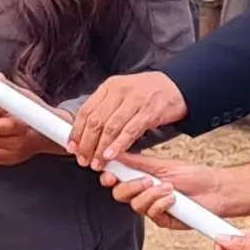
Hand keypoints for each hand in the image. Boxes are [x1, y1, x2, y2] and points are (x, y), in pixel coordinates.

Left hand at [68, 68, 187, 167]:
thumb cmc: (148, 93)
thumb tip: (87, 132)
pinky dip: (118, 145)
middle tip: (83, 159)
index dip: (76, 131)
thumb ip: (106, 108)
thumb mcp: (123, 93)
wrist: (178, 86)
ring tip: (96, 163)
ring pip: (110, 127)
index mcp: (109, 87)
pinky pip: (130, 131)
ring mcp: (135, 100)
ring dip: (100, 148)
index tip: (72, 147)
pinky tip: (111, 155)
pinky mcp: (150, 111)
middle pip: (95, 120)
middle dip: (86, 144)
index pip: (86, 110)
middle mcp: (120, 91)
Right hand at [102, 152, 229, 221]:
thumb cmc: (194, 175)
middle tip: (146, 180)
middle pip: (120, 194)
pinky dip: (161, 204)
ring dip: (151, 194)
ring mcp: (152, 207)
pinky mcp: (162, 220)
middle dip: (130, 186)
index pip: (117, 178)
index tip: (109, 174)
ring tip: (168, 187)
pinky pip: (152, 213)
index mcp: (142, 177)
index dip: (109, 176)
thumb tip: (117, 153)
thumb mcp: (164, 164)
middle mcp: (144, 193)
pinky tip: (173, 199)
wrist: (216, 190)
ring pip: (136, 205)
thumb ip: (139, 161)